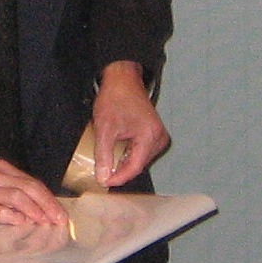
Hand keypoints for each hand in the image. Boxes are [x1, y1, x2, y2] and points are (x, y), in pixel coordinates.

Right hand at [0, 159, 65, 226]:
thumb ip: (3, 186)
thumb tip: (27, 204)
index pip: (30, 182)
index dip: (47, 198)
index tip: (58, 211)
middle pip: (29, 189)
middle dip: (47, 205)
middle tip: (59, 219)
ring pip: (18, 198)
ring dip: (35, 211)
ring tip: (45, 222)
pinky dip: (13, 217)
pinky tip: (23, 224)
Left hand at [85, 60, 169, 187]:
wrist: (123, 80)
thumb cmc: (115, 98)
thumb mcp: (104, 129)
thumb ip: (103, 156)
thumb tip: (102, 177)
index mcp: (150, 136)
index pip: (135, 167)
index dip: (118, 178)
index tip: (104, 182)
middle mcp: (159, 138)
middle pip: (139, 165)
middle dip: (121, 172)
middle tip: (103, 176)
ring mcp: (159, 135)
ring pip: (141, 160)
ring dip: (125, 164)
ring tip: (108, 167)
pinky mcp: (154, 133)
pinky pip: (142, 152)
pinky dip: (129, 156)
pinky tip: (117, 157)